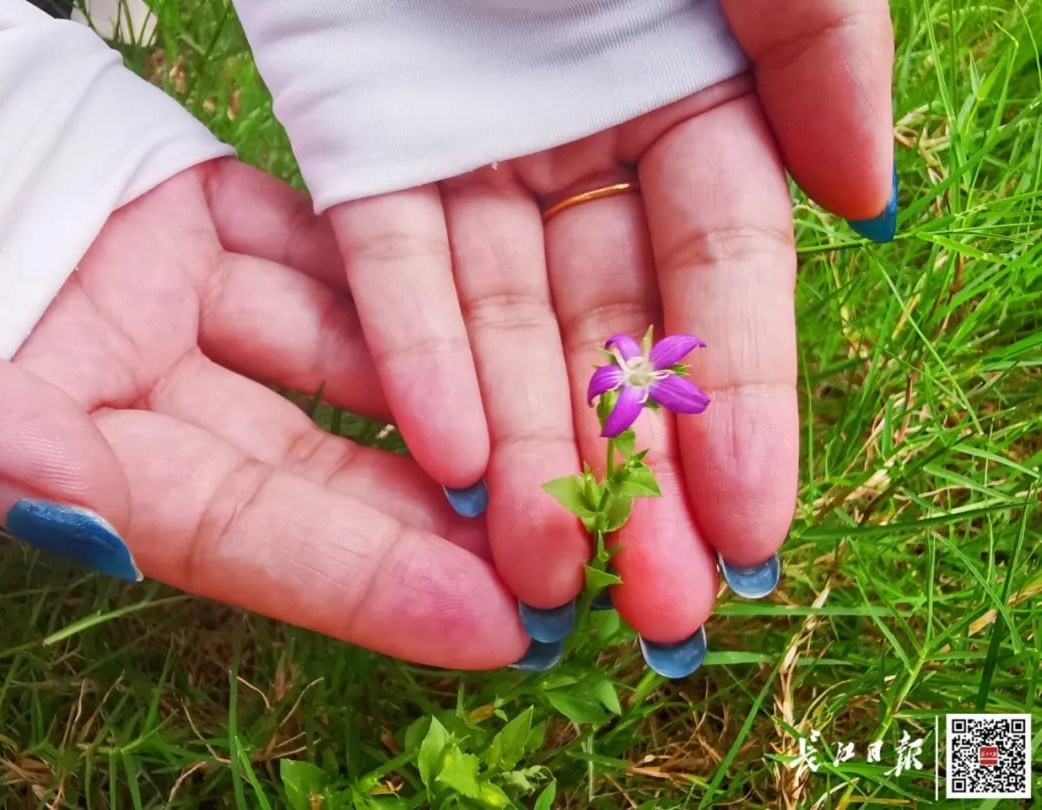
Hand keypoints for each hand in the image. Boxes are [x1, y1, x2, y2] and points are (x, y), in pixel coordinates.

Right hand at [0, 160, 527, 669]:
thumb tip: (56, 492)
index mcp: (61, 455)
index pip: (241, 540)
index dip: (366, 589)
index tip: (495, 629)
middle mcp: (133, 391)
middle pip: (316, 465)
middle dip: (438, 512)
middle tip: (570, 553)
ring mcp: (170, 297)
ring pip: (335, 357)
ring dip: (445, 394)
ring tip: (558, 439)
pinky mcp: (192, 210)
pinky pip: (316, 246)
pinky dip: (394, 283)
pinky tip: (488, 315)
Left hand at [324, 1, 894, 667]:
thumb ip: (825, 53)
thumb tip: (867, 207)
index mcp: (700, 101)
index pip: (729, 283)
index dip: (747, 409)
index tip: (756, 530)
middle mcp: (590, 147)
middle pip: (615, 337)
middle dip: (636, 471)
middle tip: (649, 605)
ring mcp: (477, 154)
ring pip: (505, 330)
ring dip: (528, 450)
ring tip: (545, 574)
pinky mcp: (367, 143)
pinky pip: (397, 268)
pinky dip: (420, 358)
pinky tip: (451, 464)